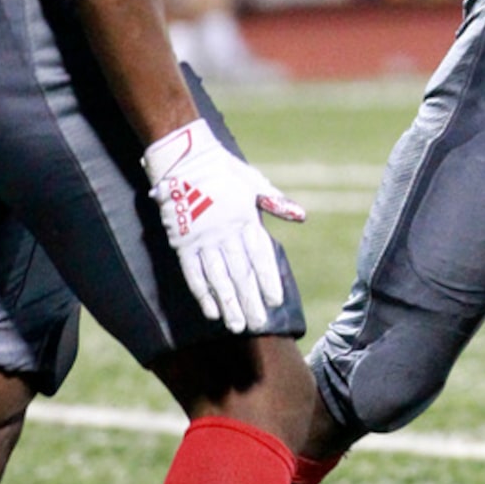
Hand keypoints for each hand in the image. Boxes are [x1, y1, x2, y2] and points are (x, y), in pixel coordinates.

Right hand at [143, 118, 305, 333]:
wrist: (184, 157)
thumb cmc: (223, 170)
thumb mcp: (254, 182)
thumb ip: (276, 203)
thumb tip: (302, 217)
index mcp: (246, 218)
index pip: (260, 256)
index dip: (267, 280)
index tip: (275, 301)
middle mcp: (225, 232)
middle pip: (240, 273)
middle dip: (250, 300)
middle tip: (258, 324)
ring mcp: (202, 239)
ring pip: (218, 279)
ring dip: (228, 304)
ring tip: (237, 326)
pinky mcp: (182, 242)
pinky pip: (193, 273)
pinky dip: (202, 294)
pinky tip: (211, 311)